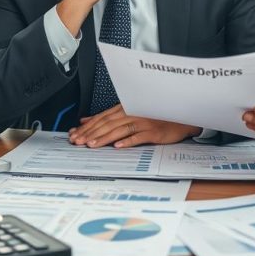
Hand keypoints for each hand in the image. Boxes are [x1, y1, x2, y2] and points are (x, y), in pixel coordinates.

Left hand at [67, 104, 199, 147]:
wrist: (179, 117)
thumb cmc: (154, 116)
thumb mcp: (129, 113)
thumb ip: (107, 117)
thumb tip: (87, 120)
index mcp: (125, 109)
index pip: (102, 118)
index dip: (87, 127)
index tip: (75, 135)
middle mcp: (132, 113)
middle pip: (107, 123)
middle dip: (91, 133)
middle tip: (78, 142)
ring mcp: (143, 122)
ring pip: (120, 129)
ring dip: (104, 137)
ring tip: (92, 145)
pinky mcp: (153, 131)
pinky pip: (138, 136)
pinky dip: (128, 141)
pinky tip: (118, 146)